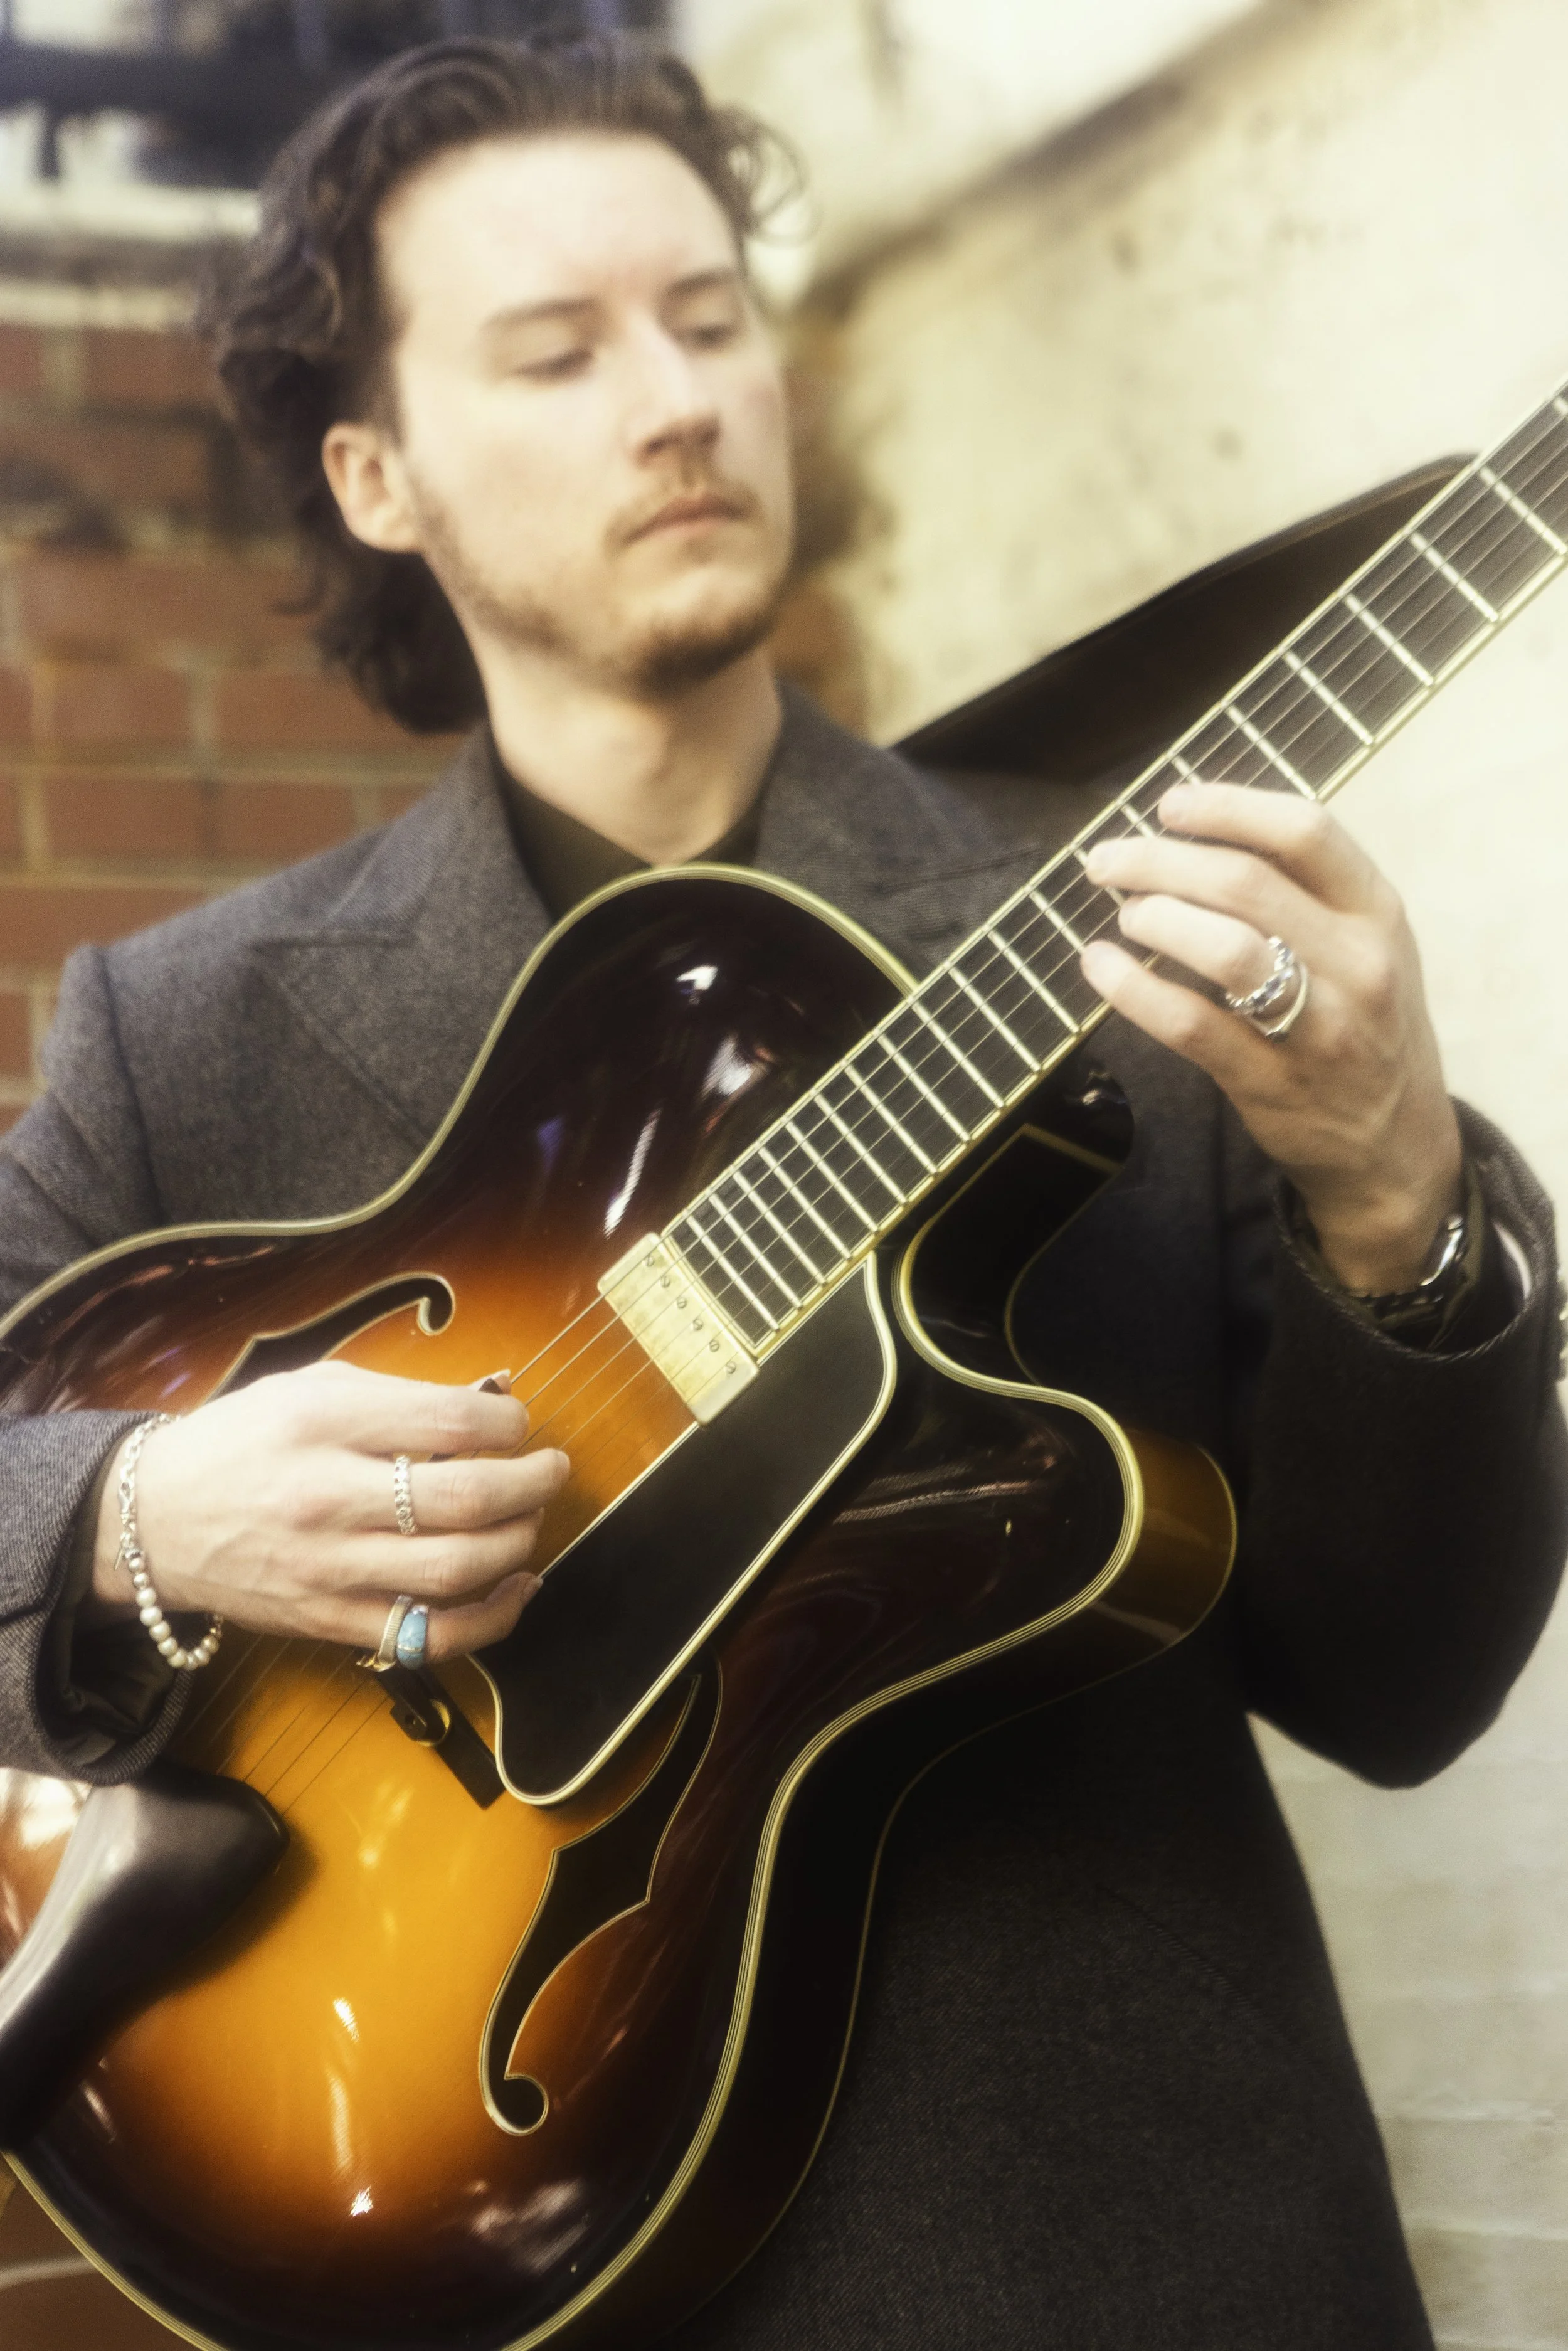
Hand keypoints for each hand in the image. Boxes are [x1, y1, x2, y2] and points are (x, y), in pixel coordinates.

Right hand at [89, 1361, 568, 1663]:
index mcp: (323, 1424)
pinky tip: (519, 1587)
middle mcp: (327, 1498)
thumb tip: (496, 1401)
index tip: (518, 1425)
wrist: (151, 1520)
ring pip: (456, 1570)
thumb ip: (401, 1395)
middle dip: (531, 1484)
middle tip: (551, 1471)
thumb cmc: (244, 1441)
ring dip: (518, 1544)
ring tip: (530, 1519)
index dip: (508, 1424)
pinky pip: (430, 1635)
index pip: (449, 1423)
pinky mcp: (330, 1623)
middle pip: (464, 1501)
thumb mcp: (312, 1388)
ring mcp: (329, 1569)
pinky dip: (492, 1617)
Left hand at [1080, 780, 1461, 1292]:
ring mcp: (1318, 1026)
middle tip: (1109, 860)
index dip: (1227, 807)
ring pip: (1225, 948)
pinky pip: (1191, 1024)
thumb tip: (1201, 832)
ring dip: (1154, 917)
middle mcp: (1357, 964)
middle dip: (1160, 860)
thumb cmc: (1365, 1027)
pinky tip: (1099, 966)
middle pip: (1246, 883)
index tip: (1169, 805)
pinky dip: (1132, 989)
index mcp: (1378, 914)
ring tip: (1122, 913)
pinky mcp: (1271, 1081)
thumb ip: (1305, 892)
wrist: (1395, 1147)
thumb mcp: (1367, 948)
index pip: (1305, 831)